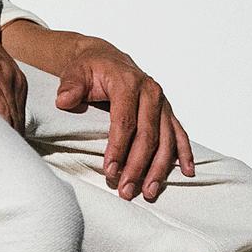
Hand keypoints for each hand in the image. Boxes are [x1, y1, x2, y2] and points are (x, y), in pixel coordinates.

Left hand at [55, 39, 194, 198]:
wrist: (105, 59)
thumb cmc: (90, 69)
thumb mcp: (75, 73)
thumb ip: (70, 86)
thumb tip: (64, 100)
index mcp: (128, 82)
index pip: (125, 121)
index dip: (118, 148)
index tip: (110, 171)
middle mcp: (150, 92)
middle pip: (148, 135)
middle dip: (137, 166)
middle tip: (126, 190)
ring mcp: (162, 103)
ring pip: (166, 140)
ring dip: (159, 169)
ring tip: (149, 192)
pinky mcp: (167, 112)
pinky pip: (179, 134)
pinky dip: (184, 154)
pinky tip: (187, 172)